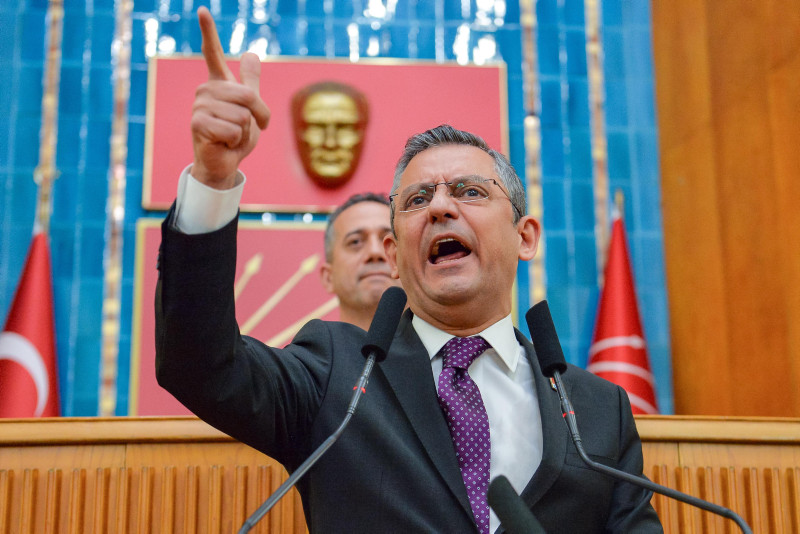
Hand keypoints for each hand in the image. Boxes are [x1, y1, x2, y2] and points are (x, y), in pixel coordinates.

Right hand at [190, 7, 269, 188]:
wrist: (225, 164)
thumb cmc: (236, 137)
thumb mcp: (250, 109)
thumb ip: (250, 83)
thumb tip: (251, 53)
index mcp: (218, 84)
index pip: (213, 53)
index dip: (209, 31)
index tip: (202, 10)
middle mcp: (205, 90)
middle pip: (247, 95)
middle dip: (259, 116)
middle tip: (251, 128)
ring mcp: (199, 106)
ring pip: (242, 115)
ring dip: (244, 132)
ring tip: (231, 137)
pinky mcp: (198, 123)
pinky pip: (233, 129)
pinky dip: (235, 142)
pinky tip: (223, 144)